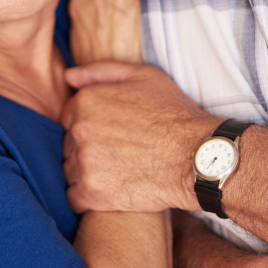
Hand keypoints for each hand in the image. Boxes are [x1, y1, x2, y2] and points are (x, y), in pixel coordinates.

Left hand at [60, 61, 219, 212]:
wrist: (198, 158)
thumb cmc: (175, 114)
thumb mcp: (144, 77)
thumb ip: (101, 71)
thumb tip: (69, 77)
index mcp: (86, 101)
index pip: (69, 116)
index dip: (90, 124)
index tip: (111, 132)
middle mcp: (79, 130)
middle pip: (69, 143)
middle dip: (88, 147)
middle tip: (119, 152)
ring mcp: (84, 162)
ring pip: (70, 169)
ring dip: (86, 172)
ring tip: (117, 171)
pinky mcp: (92, 193)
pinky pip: (73, 197)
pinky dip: (87, 196)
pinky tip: (109, 191)